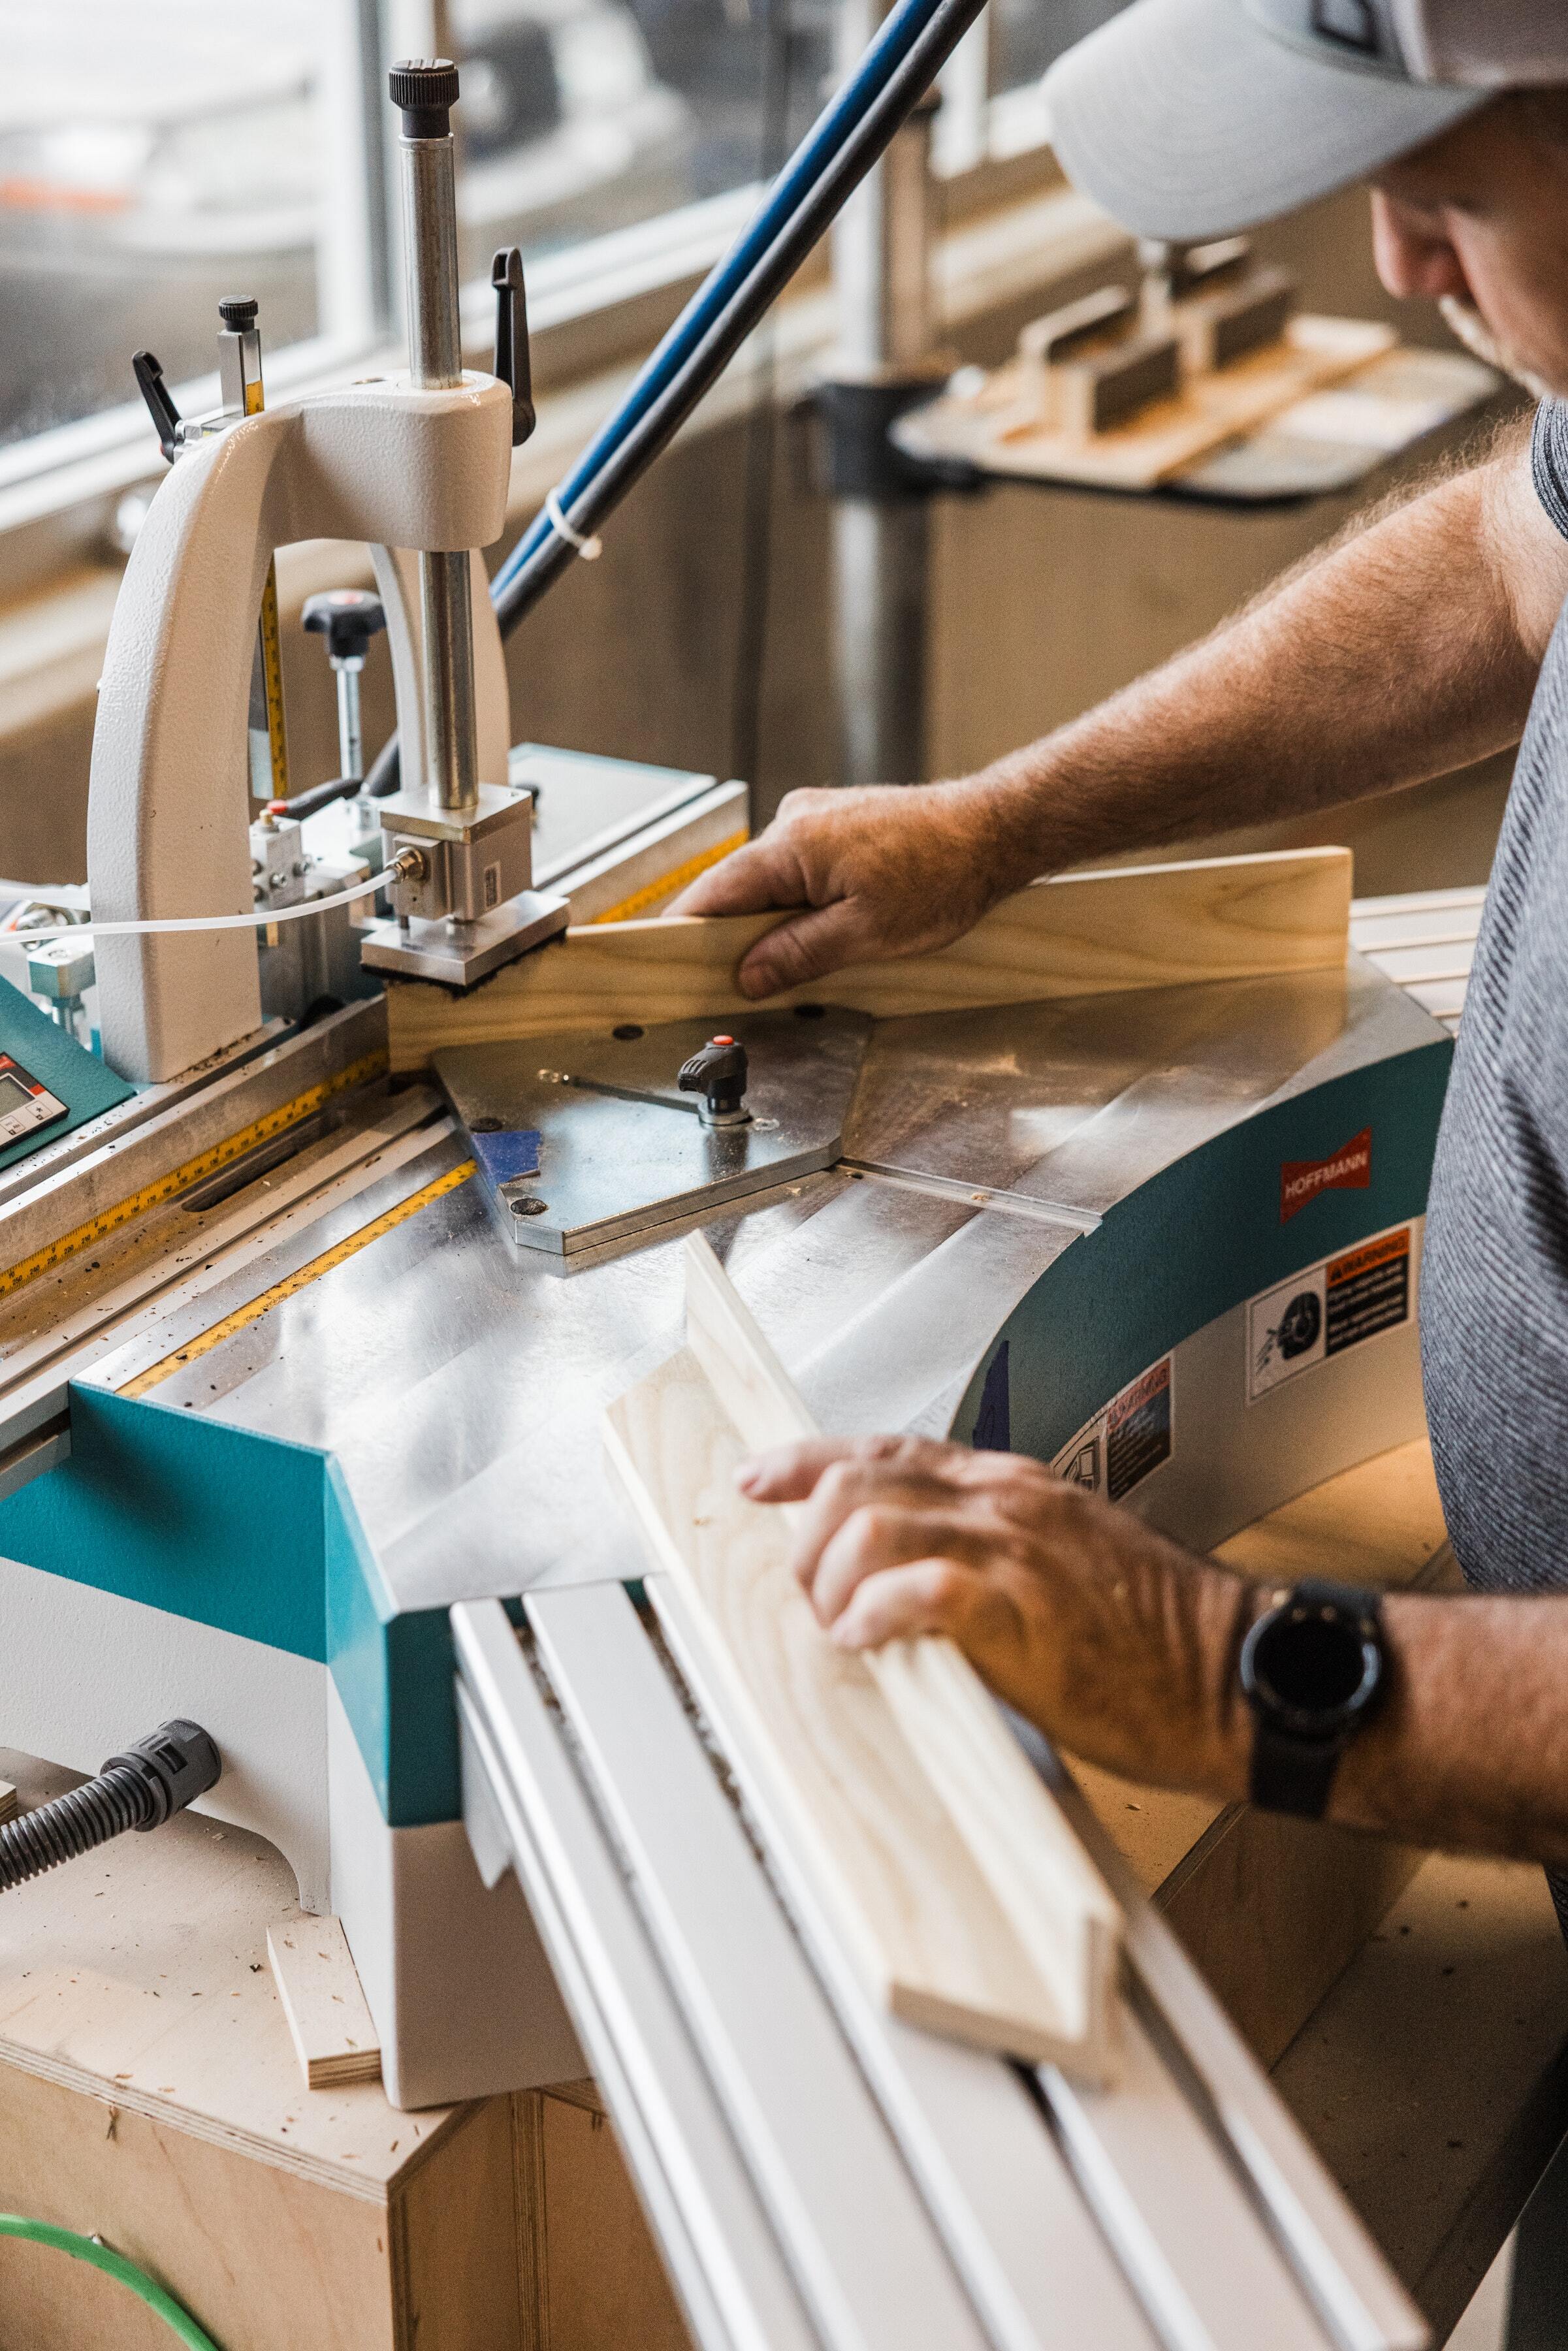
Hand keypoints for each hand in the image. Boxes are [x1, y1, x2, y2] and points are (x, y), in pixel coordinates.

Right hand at [665, 778, 1026, 999]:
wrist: (995, 830)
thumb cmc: (942, 873)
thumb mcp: (864, 934)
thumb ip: (797, 955)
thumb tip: (748, 976)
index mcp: (789, 844)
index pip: (712, 893)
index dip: (685, 933)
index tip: (663, 964)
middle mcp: (794, 821)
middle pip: (740, 889)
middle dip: (739, 936)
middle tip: (742, 985)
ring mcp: (816, 818)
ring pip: (773, 882)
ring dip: (778, 921)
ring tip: (804, 958)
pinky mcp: (839, 825)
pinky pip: (800, 869)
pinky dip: (802, 902)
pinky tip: (827, 929)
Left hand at [738, 1433, 1256, 1798]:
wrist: (1232, 1675)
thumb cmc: (1158, 1640)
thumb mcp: (1065, 1567)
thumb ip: (989, 1555)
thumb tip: (912, 1580)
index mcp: (1014, 1488)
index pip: (888, 1448)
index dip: (808, 1461)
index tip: (759, 1479)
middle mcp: (1006, 1501)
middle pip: (859, 1480)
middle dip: (811, 1541)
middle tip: (818, 1597)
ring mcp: (1013, 1548)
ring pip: (870, 1524)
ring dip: (834, 1582)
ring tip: (847, 1628)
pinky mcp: (1019, 1608)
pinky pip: (914, 1588)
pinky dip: (872, 1615)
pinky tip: (873, 1643)